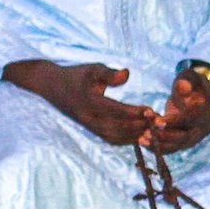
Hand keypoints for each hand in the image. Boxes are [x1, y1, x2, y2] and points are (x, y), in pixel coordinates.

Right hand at [3, 59, 154, 146]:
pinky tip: (141, 135)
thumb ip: (109, 73)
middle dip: (138, 126)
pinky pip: (109, 138)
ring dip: (134, 135)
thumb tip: (127, 74)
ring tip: (152, 130)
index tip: (152, 111)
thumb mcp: (93, 69)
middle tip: (157, 123)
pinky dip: (125, 139)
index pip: (114, 110)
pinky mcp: (90, 129)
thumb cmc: (78, 75)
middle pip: (116, 127)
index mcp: (88, 101)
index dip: (134, 112)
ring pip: (113, 136)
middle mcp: (87, 117)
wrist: (52, 85)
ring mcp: (87, 125)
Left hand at [147, 70, 209, 155]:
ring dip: (158, 145)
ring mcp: (193, 138)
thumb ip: (187, 82)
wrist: (198, 97)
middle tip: (145, 134)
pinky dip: (157, 147)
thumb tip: (183, 87)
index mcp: (204, 113)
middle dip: (164, 137)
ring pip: (176, 145)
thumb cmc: (192, 85)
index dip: (173, 121)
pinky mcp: (184, 142)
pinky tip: (141, 143)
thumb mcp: (191, 79)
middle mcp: (201, 129)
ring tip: (140, 140)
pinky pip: (171, 148)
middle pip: (183, 137)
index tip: (156, 121)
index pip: (189, 120)